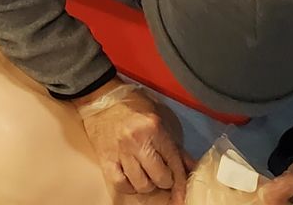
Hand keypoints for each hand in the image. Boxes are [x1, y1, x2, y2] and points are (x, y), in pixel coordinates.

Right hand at [77, 87, 191, 197]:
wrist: (101, 96)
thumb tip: (191, 168)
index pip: (174, 163)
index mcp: (154, 128)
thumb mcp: (159, 118)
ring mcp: (120, 151)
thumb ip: (175, 146)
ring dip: (147, 184)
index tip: (183, 195)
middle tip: (161, 173)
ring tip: (146, 174)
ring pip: (141, 185)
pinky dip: (128, 186)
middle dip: (164, 180)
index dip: (181, 182)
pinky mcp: (105, 158)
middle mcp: (137, 141)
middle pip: (160, 178)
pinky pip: (120, 184)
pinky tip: (131, 178)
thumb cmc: (133, 105)